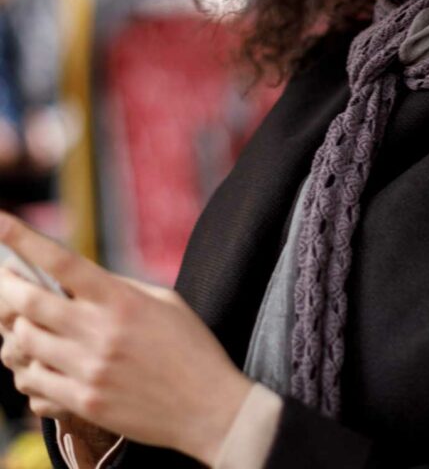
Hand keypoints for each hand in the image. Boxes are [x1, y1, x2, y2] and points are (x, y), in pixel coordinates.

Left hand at [0, 213, 252, 464]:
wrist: (207, 406)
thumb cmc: (191, 348)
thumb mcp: (164, 303)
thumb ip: (120, 289)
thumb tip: (80, 280)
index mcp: (122, 301)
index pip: (63, 264)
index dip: (26, 241)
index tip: (2, 223)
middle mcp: (100, 333)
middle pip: (29, 304)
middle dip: (6, 287)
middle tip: (4, 279)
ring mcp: (89, 370)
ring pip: (24, 345)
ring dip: (15, 332)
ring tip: (21, 326)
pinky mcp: (84, 403)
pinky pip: (34, 385)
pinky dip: (28, 372)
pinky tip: (40, 366)